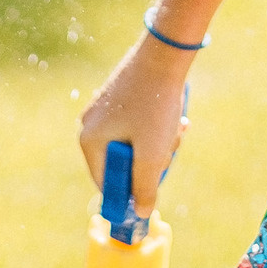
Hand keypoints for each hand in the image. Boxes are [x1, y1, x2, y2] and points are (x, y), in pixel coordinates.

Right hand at [77, 36, 193, 218]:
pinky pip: (136, 125)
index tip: (152, 192)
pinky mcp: (119, 98)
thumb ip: (144, 188)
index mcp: (89, 141)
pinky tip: (175, 118)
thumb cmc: (155, 106)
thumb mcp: (152, 155)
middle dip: (150, 162)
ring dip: (158, 144)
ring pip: (134, 144)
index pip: (106, 183)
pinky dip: (157, 127)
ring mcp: (103, 110)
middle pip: (122, 163)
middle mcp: (90, 125)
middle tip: (169, 150)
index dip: (130, 192)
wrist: (164, 55)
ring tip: (176, 130)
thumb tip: (140, 212)